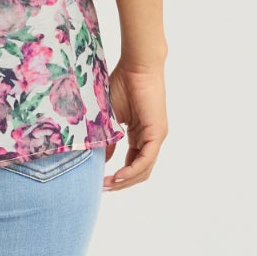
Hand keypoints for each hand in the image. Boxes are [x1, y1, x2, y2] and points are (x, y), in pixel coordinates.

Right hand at [104, 62, 166, 190]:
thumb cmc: (122, 84)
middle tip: (102, 188)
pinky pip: (146, 159)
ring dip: (125, 181)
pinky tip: (118, 176)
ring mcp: (155, 137)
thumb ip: (107, 139)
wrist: (136, 66)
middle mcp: (150, 139)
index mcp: (140, 135)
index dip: (117, 177)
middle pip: (139, 171)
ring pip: (143, 169)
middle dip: (121, 183)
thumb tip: (101, 160)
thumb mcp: (109, 118)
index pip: (131, 164)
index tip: (99, 182)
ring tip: (108, 185)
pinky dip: (132, 170)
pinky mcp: (157, 133)